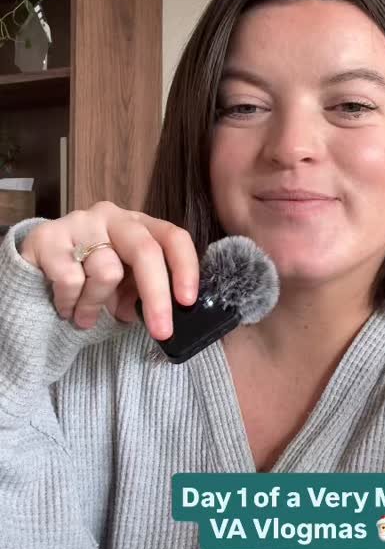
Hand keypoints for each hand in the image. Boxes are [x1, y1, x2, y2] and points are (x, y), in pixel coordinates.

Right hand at [19, 201, 200, 339]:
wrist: (33, 270)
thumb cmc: (88, 277)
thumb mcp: (122, 286)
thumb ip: (143, 293)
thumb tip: (164, 317)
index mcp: (139, 225)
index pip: (172, 237)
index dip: (185, 267)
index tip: (187, 301)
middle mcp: (112, 216)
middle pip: (145, 251)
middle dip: (156, 297)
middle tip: (160, 332)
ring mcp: (79, 222)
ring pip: (106, 272)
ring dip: (97, 306)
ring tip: (84, 316)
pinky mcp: (47, 236)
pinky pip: (71, 280)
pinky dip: (70, 304)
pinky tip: (64, 306)